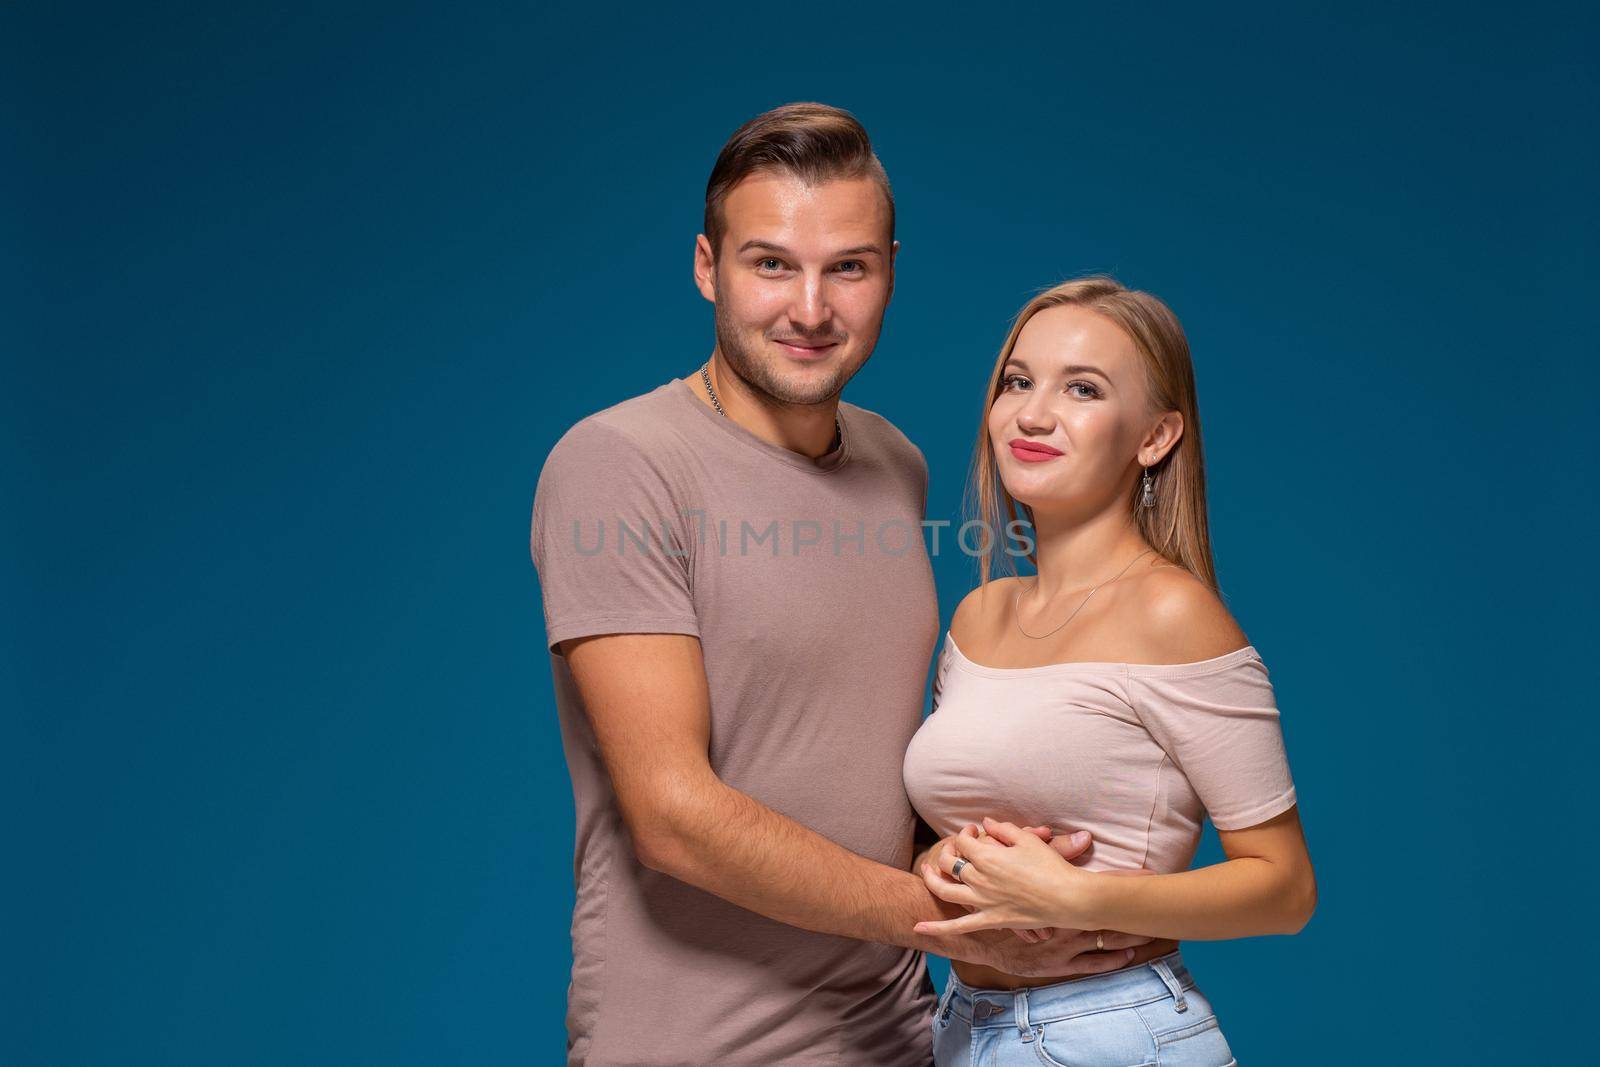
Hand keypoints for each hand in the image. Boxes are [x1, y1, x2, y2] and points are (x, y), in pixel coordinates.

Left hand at [915, 817, 1104, 935]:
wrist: (1067, 898)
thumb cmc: (1050, 866)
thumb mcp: (1027, 839)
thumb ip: (1003, 829)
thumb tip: (986, 823)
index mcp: (987, 856)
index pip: (963, 841)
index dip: (965, 833)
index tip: (973, 830)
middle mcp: (979, 879)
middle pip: (949, 862)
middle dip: (947, 850)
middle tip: (954, 847)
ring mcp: (982, 901)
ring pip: (944, 891)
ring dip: (931, 879)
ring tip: (926, 870)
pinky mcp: (990, 920)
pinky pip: (958, 927)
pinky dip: (937, 929)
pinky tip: (917, 928)